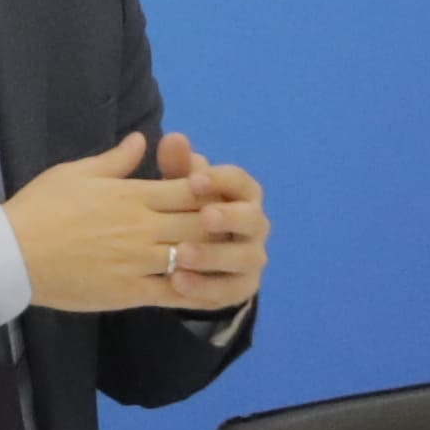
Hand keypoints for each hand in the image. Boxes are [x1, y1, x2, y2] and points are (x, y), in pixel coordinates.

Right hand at [7, 128, 263, 315]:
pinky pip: (173, 292)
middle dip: (220, 224)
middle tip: (236, 228)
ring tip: (227, 257)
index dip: (211, 191)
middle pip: (200, 222)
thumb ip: (115, 160)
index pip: (188, 190)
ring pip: (192, 257)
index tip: (221, 195)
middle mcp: (143, 227)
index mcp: (132, 195)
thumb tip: (142, 140)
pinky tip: (207, 288)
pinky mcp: (130, 292)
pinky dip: (194, 289)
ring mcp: (139, 261)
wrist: (13, 255)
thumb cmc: (41, 208)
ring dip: (212, 256)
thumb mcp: (76, 172)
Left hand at [159, 144, 270, 312]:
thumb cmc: (184, 210)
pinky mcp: (241, 288)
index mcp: (242, 195)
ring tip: (183, 254)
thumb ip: (177, 166)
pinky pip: (229, 291)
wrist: (189, 256)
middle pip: (252, 219)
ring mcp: (251, 258)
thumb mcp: (178, 188)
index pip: (240, 182)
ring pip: (245, 258)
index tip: (193, 179)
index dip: (220, 180)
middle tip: (204, 216)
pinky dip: (205, 288)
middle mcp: (254, 225)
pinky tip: (177, 282)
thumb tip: (174, 138)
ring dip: (215, 256)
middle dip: (230, 217)